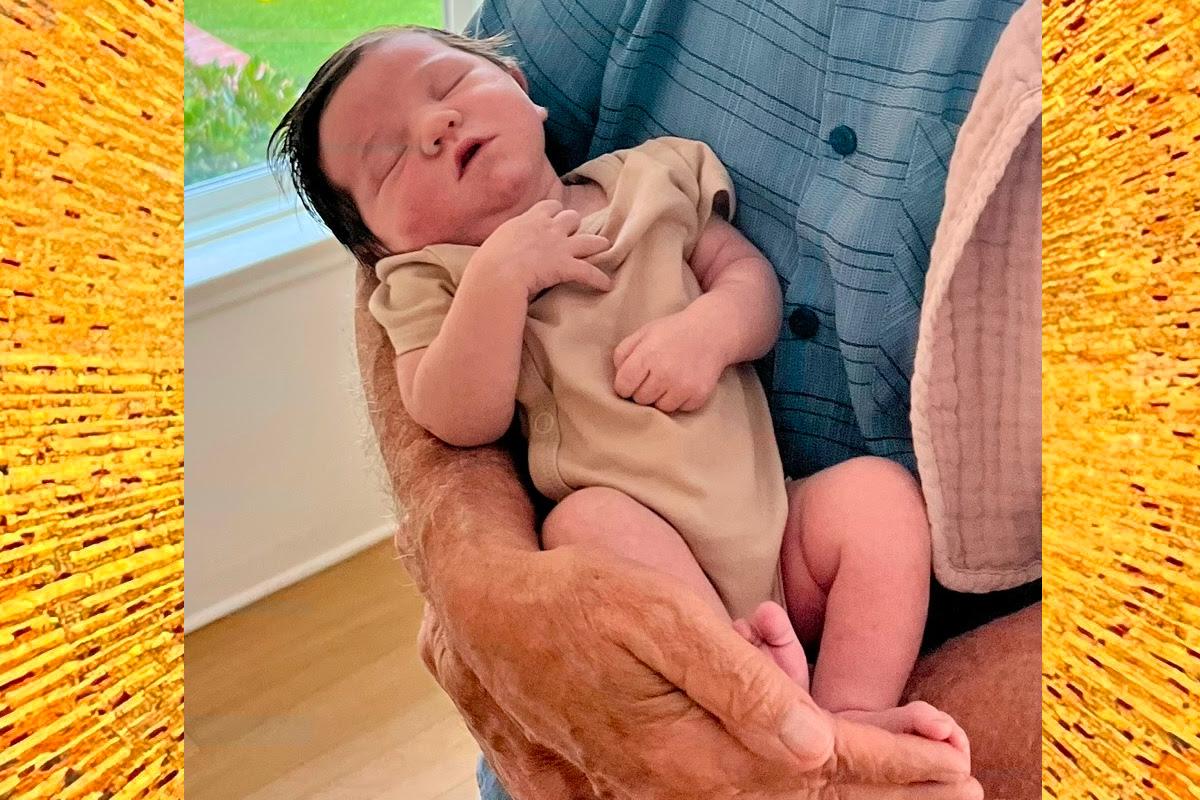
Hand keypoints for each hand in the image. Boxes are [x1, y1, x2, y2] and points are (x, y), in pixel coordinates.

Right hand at [427, 543, 981, 799]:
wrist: (491, 621)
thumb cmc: (576, 601)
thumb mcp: (657, 617)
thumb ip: (736, 681)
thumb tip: (812, 743)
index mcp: (691, 750)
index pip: (817, 767)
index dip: (891, 766)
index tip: (952, 760)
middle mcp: (679, 786)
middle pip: (805, 799)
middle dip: (887, 789)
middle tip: (958, 778)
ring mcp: (655, 790)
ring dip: (846, 788)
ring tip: (909, 774)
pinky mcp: (638, 782)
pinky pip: (730, 793)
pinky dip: (788, 783)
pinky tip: (811, 769)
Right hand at [475, 198, 610, 300]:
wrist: (496, 273)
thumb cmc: (488, 262)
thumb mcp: (496, 242)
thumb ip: (508, 240)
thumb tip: (505, 248)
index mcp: (528, 220)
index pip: (549, 207)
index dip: (555, 213)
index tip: (556, 218)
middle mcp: (547, 228)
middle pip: (572, 217)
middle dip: (576, 225)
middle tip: (576, 235)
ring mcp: (559, 246)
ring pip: (589, 240)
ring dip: (598, 244)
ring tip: (605, 247)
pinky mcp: (566, 266)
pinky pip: (590, 272)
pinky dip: (600, 279)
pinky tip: (607, 285)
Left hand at [612, 310, 724, 412]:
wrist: (711, 331)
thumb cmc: (672, 332)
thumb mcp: (643, 333)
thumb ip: (623, 353)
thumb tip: (618, 378)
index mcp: (647, 355)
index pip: (623, 387)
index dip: (625, 385)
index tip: (633, 380)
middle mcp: (664, 373)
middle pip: (640, 399)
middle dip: (643, 390)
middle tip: (654, 377)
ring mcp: (683, 386)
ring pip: (659, 408)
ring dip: (661, 398)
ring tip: (669, 381)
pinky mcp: (698, 396)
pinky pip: (679, 409)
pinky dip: (679, 400)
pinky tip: (683, 384)